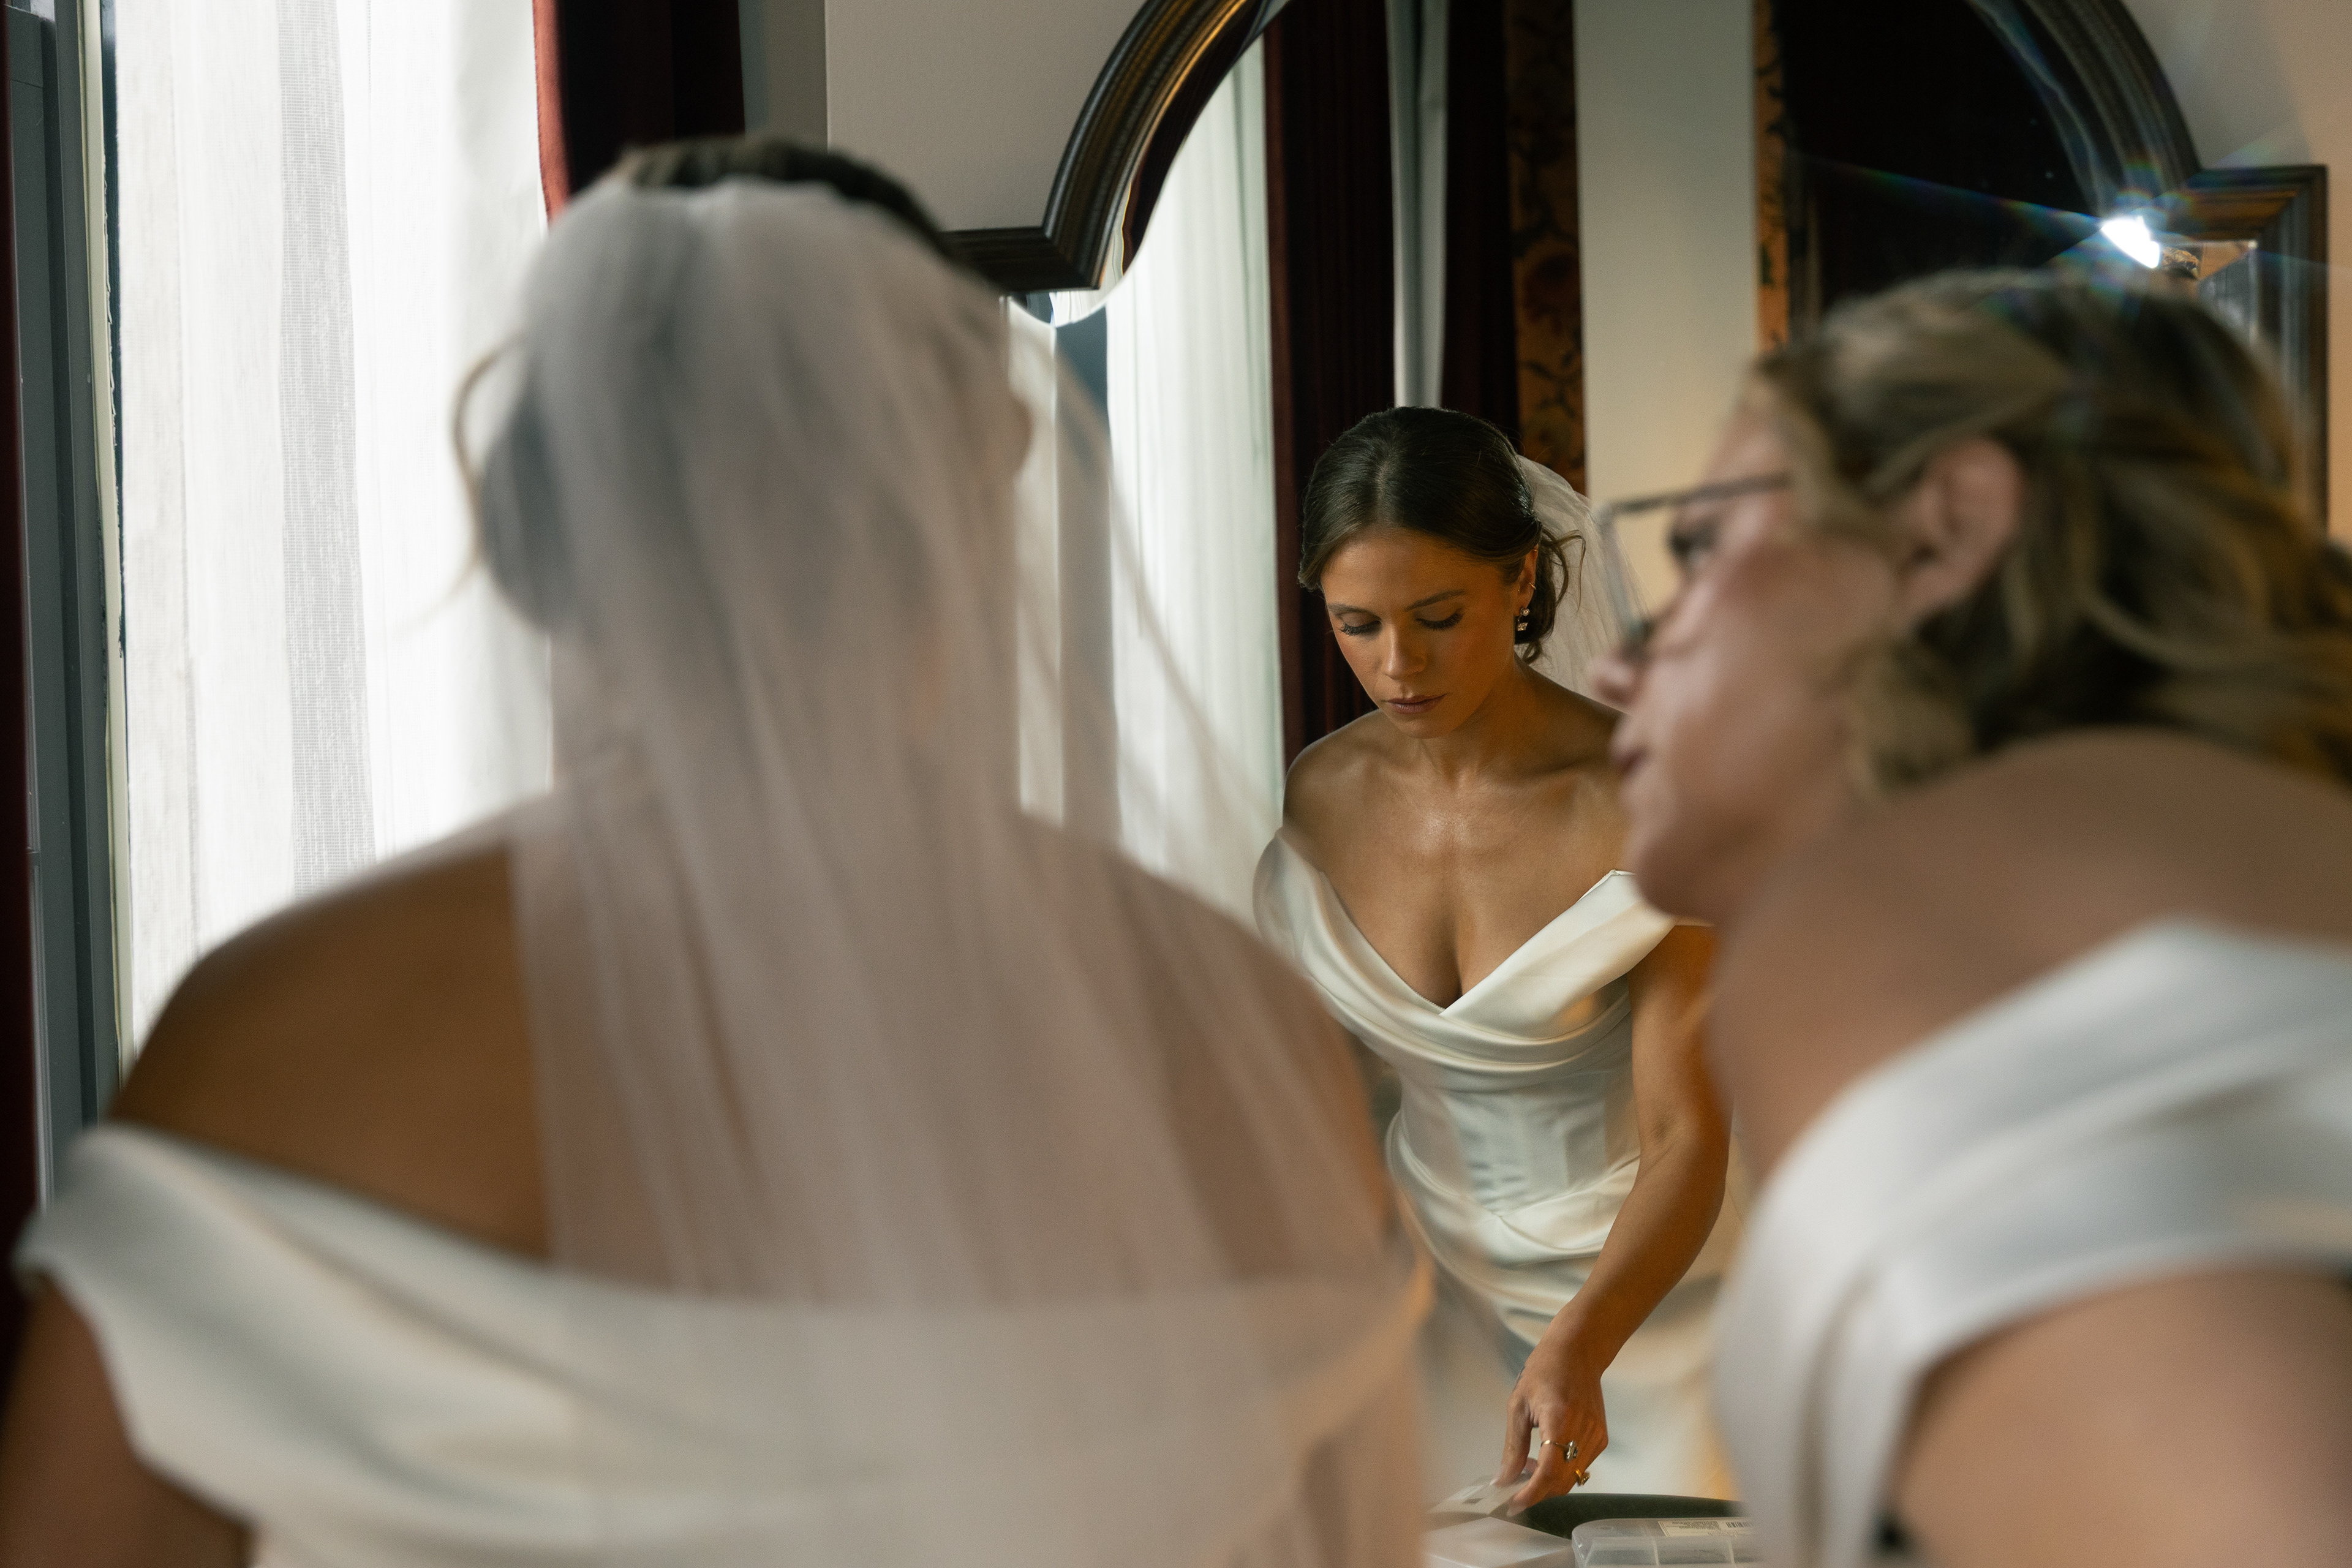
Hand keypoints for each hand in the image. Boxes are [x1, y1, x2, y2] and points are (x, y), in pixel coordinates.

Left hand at [1497, 1317, 1608, 1508]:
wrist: (1577, 1353)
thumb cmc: (1544, 1371)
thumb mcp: (1518, 1405)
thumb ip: (1512, 1446)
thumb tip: (1503, 1478)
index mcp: (1559, 1420)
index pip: (1548, 1472)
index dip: (1530, 1493)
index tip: (1513, 1504)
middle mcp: (1583, 1431)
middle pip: (1561, 1481)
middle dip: (1536, 1492)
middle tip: (1513, 1486)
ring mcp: (1596, 1436)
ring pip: (1571, 1478)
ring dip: (1548, 1482)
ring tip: (1527, 1465)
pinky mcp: (1601, 1438)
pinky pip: (1581, 1466)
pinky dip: (1562, 1470)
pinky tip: (1546, 1455)